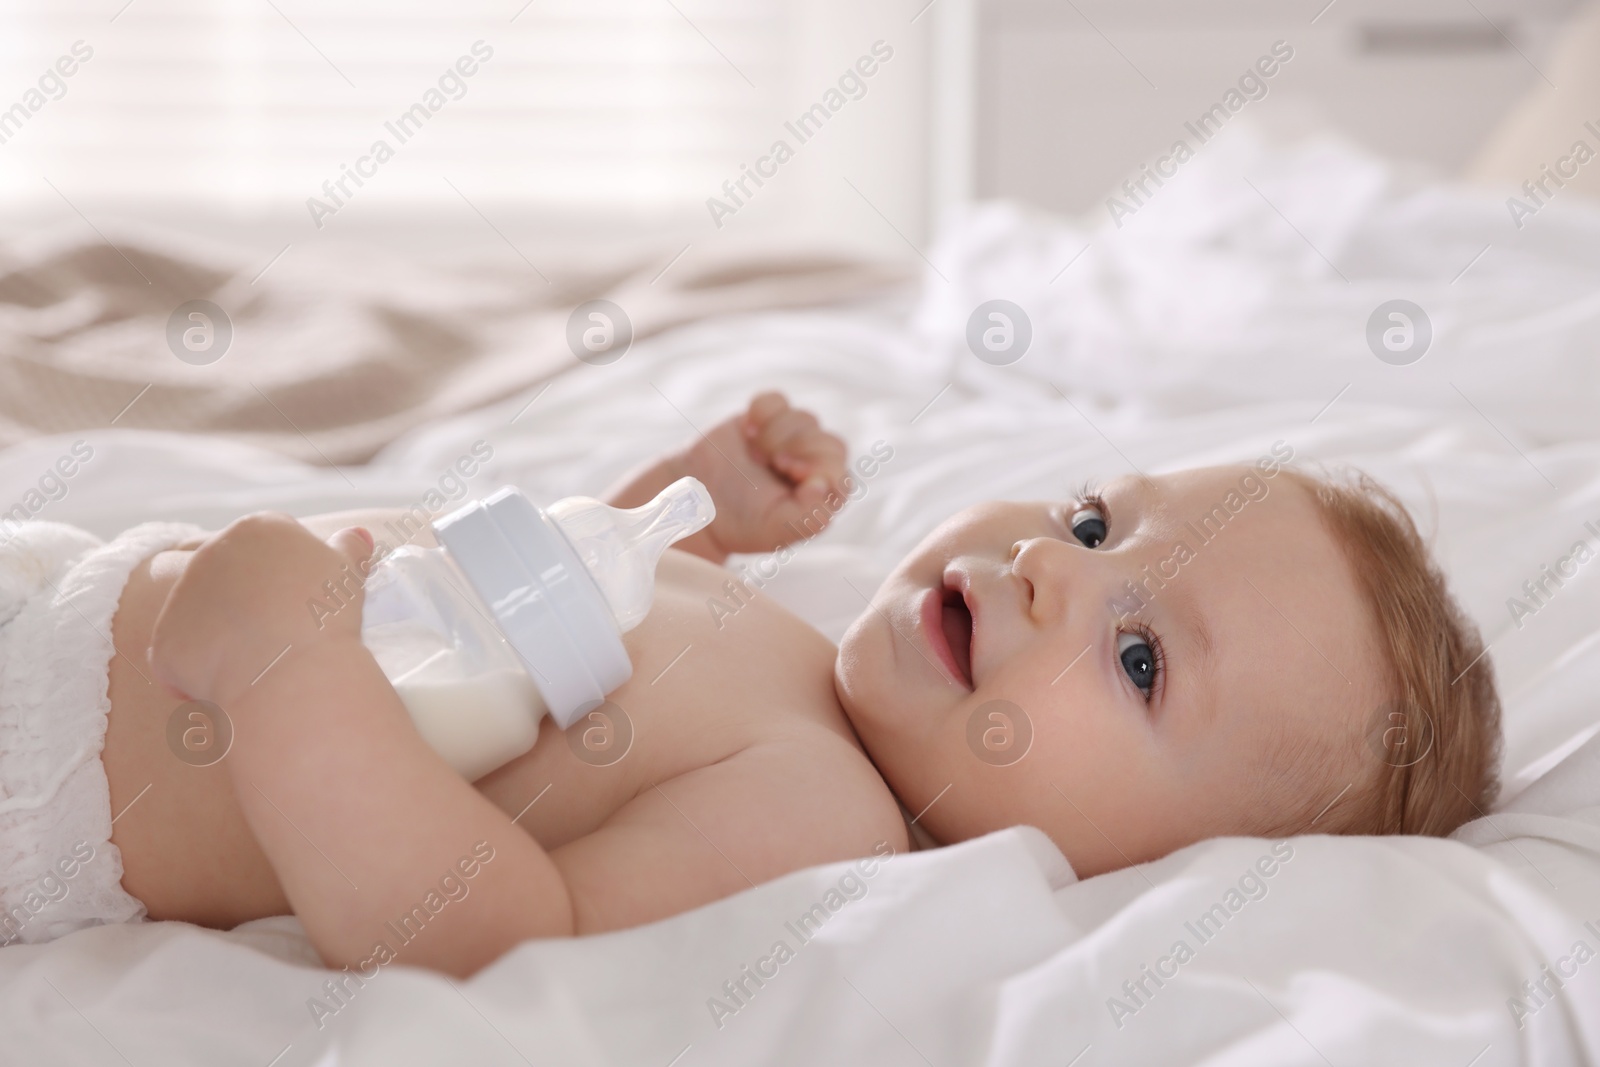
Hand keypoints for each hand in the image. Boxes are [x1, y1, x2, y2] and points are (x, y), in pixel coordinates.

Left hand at [147, 513, 376, 707]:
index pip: (266, 549)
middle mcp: (210, 553)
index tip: (302, 604)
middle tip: (281, 636)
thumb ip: (347, 549)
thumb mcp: (347, 574)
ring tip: (259, 665)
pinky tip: (234, 688)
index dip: (285, 578)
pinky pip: (180, 659)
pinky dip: (198, 676)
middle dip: (248, 605)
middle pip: (229, 580)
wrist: (290, 672)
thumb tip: (357, 533)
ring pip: (202, 618)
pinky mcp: (164, 639)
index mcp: (257, 529)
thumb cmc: (325, 617)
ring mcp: (181, 595)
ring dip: (222, 639)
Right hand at [676, 391, 849, 555]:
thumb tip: (822, 486)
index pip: (840, 476)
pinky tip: (747, 432)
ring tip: (755, 455)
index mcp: (822, 496)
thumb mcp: (776, 531)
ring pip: (805, 420)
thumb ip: (808, 516)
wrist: (697, 502)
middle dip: (799, 450)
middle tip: (771, 463)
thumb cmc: (741, 523)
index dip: (820, 468)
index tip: (788, 472)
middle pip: (830, 444)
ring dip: (777, 436)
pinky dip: (762, 411)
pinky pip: (776, 401)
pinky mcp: (765, 420)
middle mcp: (812, 465)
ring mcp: (790, 440)